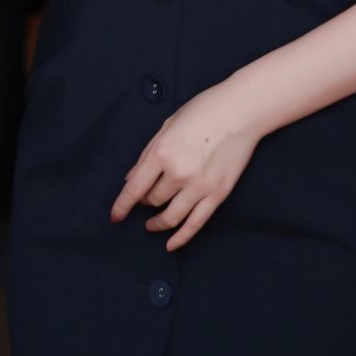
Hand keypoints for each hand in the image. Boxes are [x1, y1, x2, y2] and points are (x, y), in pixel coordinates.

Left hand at [109, 81, 259, 249]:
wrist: (241, 112)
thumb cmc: (203, 111)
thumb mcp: (167, 126)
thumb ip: (147, 155)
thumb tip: (130, 179)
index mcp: (163, 152)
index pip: (134, 189)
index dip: (122, 206)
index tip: (115, 217)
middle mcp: (179, 173)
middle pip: (153, 200)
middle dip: (146, 202)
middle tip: (146, 198)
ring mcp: (199, 187)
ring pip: (171, 217)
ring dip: (158, 224)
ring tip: (152, 225)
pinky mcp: (217, 195)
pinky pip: (195, 223)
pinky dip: (181, 237)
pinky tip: (171, 244)